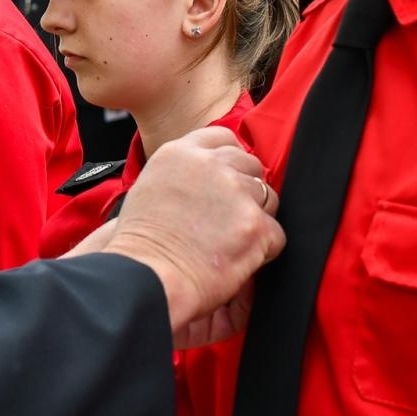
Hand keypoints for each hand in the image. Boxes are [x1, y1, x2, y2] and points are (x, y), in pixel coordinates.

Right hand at [101, 126, 282, 343]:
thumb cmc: (140, 244)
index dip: (230, 160)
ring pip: (268, 198)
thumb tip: (207, 178)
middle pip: (251, 165)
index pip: (223, 139)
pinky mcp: (255, 225)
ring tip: (229, 242)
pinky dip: (262, 250)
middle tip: (228, 219)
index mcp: (181, 152)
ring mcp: (236, 193)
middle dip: (245, 190)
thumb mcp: (150, 187)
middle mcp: (211, 165)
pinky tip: (236, 259)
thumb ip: (183, 173)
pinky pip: (276, 234)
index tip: (227, 179)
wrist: (146, 277)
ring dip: (255, 219)